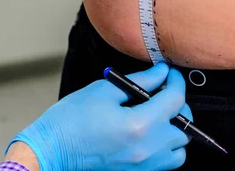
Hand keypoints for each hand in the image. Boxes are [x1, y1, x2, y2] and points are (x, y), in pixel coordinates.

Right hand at [8, 63, 191, 170]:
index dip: (175, 82)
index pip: (175, 100)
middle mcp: (146, 149)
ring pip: (179, 148)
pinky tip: (152, 134)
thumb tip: (160, 73)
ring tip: (160, 115)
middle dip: (178, 104)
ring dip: (176, 129)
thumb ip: (140, 81)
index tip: (169, 74)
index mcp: (139, 125)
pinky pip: (166, 162)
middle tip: (163, 91)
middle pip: (184, 125)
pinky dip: (167, 147)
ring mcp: (143, 165)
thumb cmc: (69, 121)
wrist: (50, 152)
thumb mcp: (104, 90)